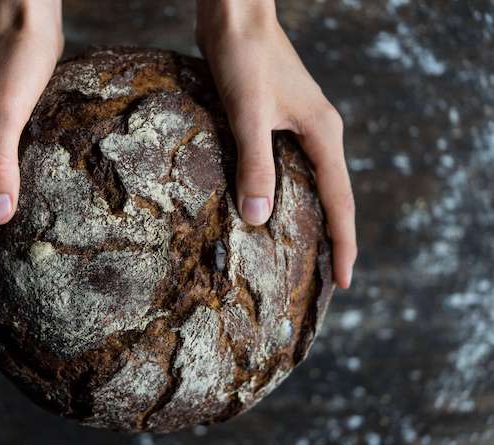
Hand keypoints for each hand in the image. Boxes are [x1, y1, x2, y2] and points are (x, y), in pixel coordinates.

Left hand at [196, 0, 356, 287]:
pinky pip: (289, 167)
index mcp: (322, 134)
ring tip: (302, 254)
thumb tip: (258, 218)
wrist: (235, 17)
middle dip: (332, 238)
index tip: (344, 282)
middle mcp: (318, 133)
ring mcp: (298, 127)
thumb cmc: (244, 57)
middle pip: (332, 196)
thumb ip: (255, 165)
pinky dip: (285, 193)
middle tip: (326, 279)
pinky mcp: (277, 121)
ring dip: (310, 217)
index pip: (340, 201)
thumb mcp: (248, 114)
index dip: (343, 244)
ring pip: (310, 183)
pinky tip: (270, 207)